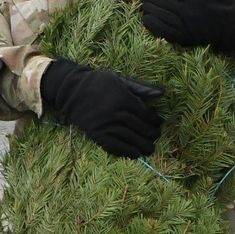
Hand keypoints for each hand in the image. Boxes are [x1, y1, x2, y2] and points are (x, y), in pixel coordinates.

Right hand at [41, 58, 163, 157]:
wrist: (72, 90)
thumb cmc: (98, 83)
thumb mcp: (120, 80)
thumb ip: (141, 88)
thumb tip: (162, 93)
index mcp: (124, 98)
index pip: (146, 114)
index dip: (155, 121)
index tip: (159, 124)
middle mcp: (117, 113)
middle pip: (140, 128)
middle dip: (151, 134)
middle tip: (155, 137)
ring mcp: (106, 125)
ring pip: (129, 139)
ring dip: (142, 146)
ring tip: (149, 149)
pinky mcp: (97, 134)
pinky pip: (114, 146)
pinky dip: (125, 151)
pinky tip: (134, 154)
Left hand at [140, 0, 234, 53]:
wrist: (232, 25)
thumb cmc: (219, 2)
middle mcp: (188, 10)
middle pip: (160, 1)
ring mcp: (185, 25)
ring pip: (159, 14)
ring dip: (147, 8)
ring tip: (144, 4)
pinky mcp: (183, 37)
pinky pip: (162, 30)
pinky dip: (151, 23)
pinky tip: (146, 18)